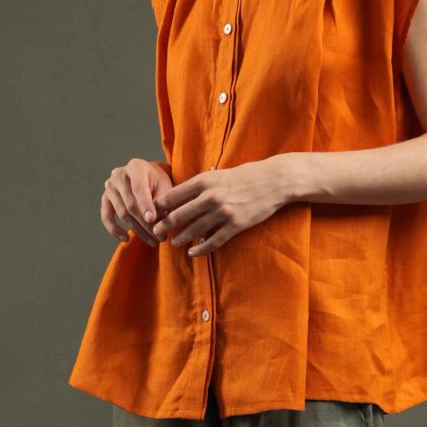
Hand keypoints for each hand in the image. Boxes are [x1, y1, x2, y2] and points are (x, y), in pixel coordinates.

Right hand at [101, 158, 173, 245]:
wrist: (147, 177)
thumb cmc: (158, 182)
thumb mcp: (166, 187)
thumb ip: (163, 201)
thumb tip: (156, 222)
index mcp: (136, 167)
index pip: (139, 188)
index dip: (146, 205)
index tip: (153, 221)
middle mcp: (119, 175)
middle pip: (131, 204)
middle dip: (146, 224)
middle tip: (160, 237)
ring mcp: (110, 187)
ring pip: (122, 213)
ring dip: (137, 230)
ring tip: (153, 241)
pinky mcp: (105, 198)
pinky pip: (106, 217)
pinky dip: (114, 230)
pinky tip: (126, 239)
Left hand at [150, 158, 288, 256]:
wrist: (273, 181)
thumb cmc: (245, 175)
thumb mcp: (218, 174)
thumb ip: (200, 185)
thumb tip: (180, 195)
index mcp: (203, 181)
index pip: (172, 196)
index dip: (159, 208)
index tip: (153, 214)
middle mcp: (210, 197)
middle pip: (178, 216)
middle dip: (164, 226)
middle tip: (156, 232)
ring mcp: (223, 212)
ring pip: (194, 230)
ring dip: (181, 238)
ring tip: (174, 243)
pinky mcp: (235, 225)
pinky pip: (213, 241)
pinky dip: (201, 249)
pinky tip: (193, 252)